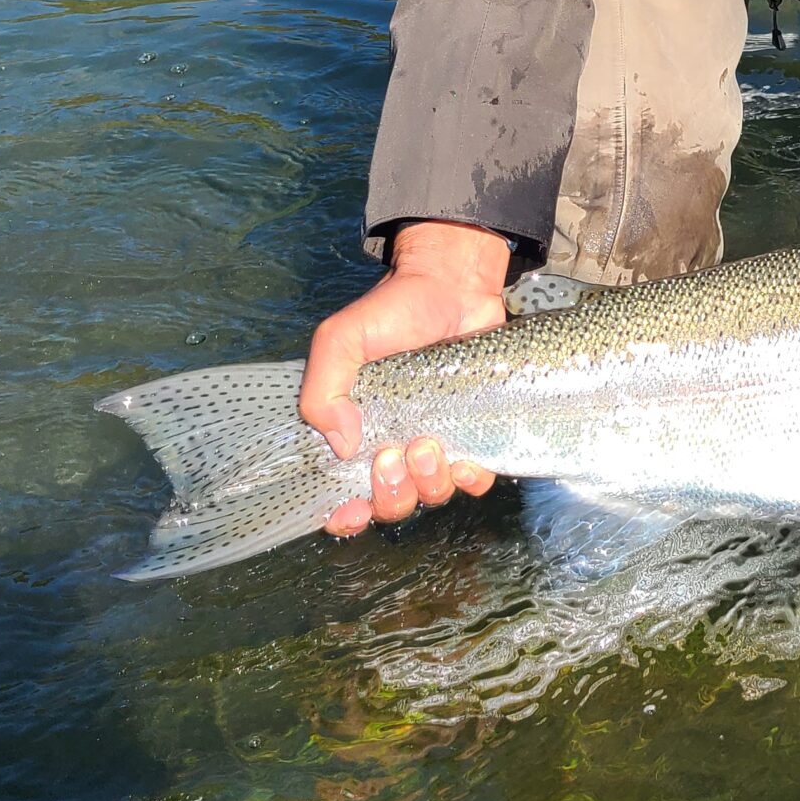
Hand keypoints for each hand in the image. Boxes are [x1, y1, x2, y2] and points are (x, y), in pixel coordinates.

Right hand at [300, 219, 511, 536]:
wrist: (454, 283)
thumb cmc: (394, 310)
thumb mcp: (341, 338)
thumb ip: (323, 388)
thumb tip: (341, 445)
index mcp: (357, 430)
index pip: (344, 495)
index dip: (345, 517)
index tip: (350, 511)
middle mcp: (395, 444)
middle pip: (390, 505)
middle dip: (390, 493)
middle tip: (394, 453)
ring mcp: (437, 440)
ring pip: (431, 495)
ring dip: (428, 483)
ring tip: (428, 444)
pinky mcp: (476, 431)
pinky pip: (475, 479)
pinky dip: (470, 478)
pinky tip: (467, 459)